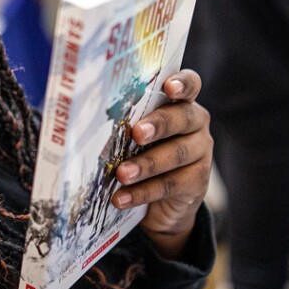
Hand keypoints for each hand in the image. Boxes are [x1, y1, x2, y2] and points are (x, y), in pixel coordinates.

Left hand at [114, 70, 211, 259]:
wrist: (160, 204)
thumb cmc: (140, 155)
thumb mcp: (134, 137)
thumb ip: (125, 124)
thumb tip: (88, 119)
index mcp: (180, 104)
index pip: (190, 85)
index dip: (182, 83)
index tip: (169, 86)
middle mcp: (196, 124)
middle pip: (183, 118)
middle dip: (158, 125)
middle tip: (136, 133)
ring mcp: (200, 153)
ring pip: (177, 154)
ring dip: (146, 164)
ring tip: (122, 174)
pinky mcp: (198, 182)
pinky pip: (171, 185)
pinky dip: (143, 192)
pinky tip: (121, 198)